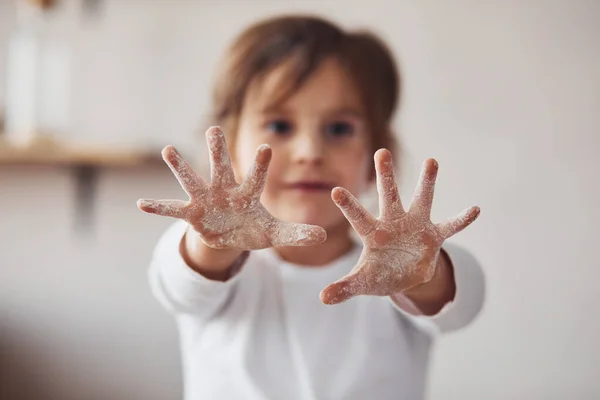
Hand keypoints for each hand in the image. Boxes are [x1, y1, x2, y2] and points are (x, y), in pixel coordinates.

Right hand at [137, 126, 325, 249]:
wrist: (228, 236)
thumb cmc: (252, 228)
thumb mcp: (274, 234)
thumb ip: (296, 233)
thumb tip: (322, 238)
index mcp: (247, 195)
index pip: (255, 178)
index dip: (260, 164)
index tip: (266, 147)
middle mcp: (224, 191)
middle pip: (221, 167)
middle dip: (218, 150)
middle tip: (213, 129)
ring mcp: (205, 201)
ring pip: (192, 180)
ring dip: (180, 167)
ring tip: (168, 150)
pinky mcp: (191, 214)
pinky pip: (173, 209)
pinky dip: (159, 207)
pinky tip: (141, 204)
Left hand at [320, 149, 479, 304]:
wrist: (404, 276)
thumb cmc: (379, 273)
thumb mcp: (362, 282)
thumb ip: (345, 287)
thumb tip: (323, 298)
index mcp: (373, 232)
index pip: (358, 216)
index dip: (348, 205)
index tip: (335, 191)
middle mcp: (393, 222)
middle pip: (388, 195)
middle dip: (385, 175)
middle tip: (381, 151)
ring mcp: (415, 226)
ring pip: (422, 199)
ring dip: (427, 182)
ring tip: (431, 161)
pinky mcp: (434, 236)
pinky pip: (450, 226)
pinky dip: (462, 220)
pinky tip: (475, 210)